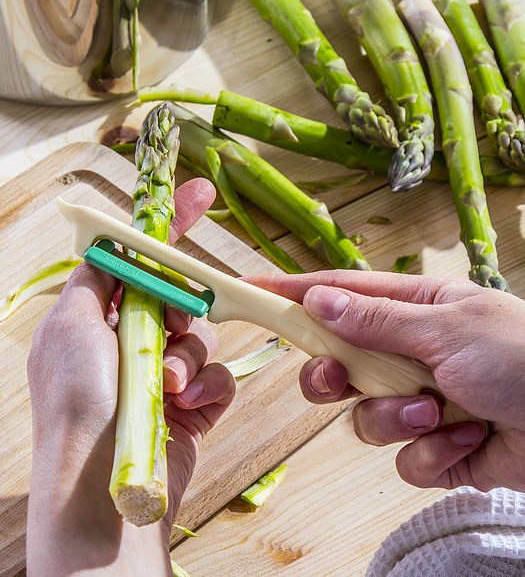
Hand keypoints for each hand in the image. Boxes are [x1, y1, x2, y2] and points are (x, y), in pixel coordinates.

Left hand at [27, 178, 235, 575]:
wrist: (102, 489)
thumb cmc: (78, 403)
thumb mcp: (71, 326)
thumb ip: (94, 278)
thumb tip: (110, 247)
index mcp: (95, 321)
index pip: (135, 260)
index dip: (167, 226)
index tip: (201, 193)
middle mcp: (128, 344)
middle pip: (177, 297)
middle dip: (181, 308)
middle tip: (170, 325)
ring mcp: (161, 376)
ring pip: (201, 337)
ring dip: (188, 357)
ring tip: (168, 385)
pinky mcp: (191, 406)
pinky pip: (218, 376)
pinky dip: (207, 387)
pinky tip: (188, 405)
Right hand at [249, 271, 524, 491]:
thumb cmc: (523, 356)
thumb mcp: (445, 328)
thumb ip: (374, 321)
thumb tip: (315, 301)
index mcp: (412, 310)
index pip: (338, 295)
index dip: (291, 292)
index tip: (249, 289)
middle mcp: (407, 353)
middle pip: (336, 363)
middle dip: (332, 377)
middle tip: (338, 379)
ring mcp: (417, 401)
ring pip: (363, 416)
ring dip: (395, 418)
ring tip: (437, 413)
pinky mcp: (433, 447)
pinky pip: (401, 456)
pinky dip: (430, 453)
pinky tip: (465, 442)